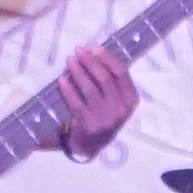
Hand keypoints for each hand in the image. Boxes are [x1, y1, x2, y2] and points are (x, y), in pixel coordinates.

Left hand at [55, 40, 141, 154]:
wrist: (91, 144)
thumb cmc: (103, 114)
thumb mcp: (115, 100)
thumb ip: (111, 82)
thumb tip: (95, 54)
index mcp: (131, 100)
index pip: (121, 74)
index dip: (108, 59)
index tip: (94, 48)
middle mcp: (121, 109)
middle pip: (105, 79)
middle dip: (90, 62)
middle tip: (78, 50)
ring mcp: (105, 118)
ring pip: (90, 88)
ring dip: (78, 71)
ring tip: (69, 60)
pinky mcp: (88, 124)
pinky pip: (76, 102)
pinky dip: (68, 89)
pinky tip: (61, 79)